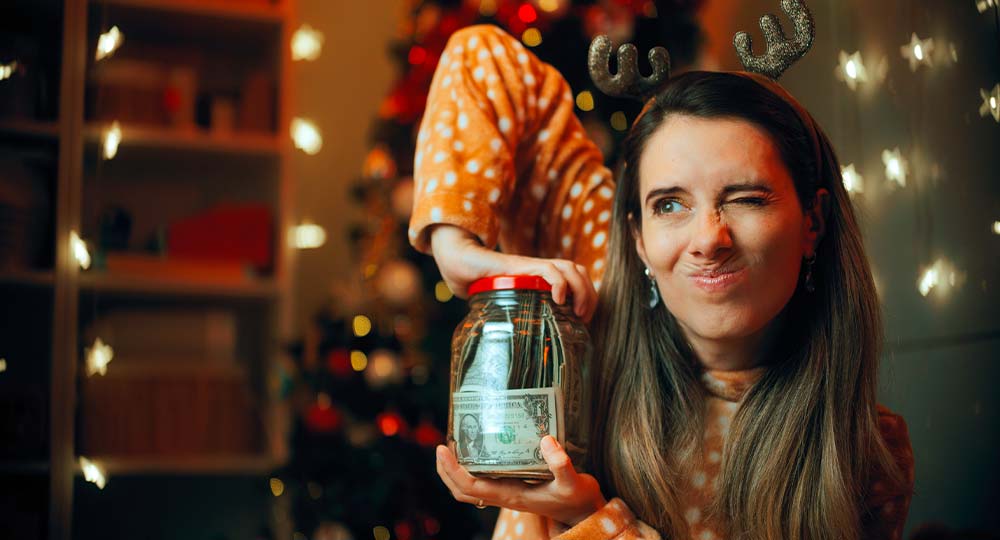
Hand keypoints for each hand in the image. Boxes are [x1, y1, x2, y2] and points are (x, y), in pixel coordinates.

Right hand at [429, 225, 597, 321]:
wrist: (463, 263)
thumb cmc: (483, 286)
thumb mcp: (508, 304)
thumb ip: (519, 316)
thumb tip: (524, 350)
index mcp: (543, 278)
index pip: (578, 278)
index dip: (588, 296)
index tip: (584, 320)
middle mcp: (542, 270)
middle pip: (579, 272)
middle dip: (589, 295)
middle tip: (583, 318)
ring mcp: (533, 267)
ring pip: (570, 268)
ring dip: (581, 289)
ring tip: (577, 311)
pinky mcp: (521, 266)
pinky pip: (548, 269)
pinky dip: (559, 283)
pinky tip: (558, 298)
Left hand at [435, 435, 606, 526]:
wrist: (584, 511)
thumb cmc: (578, 499)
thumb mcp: (574, 482)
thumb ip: (562, 464)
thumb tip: (546, 440)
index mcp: (511, 495)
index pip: (469, 487)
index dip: (452, 469)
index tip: (443, 448)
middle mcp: (504, 495)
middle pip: (461, 490)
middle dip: (446, 470)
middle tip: (443, 444)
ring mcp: (506, 492)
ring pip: (469, 488)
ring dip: (455, 470)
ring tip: (454, 444)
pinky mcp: (512, 487)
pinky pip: (483, 481)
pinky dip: (472, 467)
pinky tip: (478, 449)